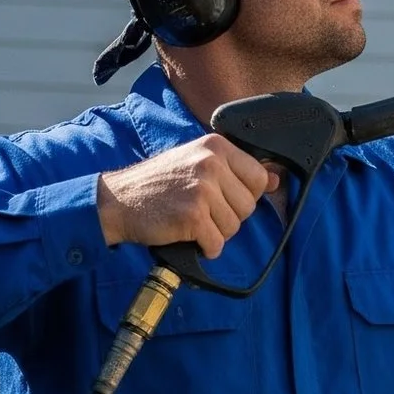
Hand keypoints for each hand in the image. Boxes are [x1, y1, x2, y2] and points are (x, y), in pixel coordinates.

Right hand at [96, 135, 277, 258]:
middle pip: (248, 206)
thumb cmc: (159, 183)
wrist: (117, 200)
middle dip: (228, 216)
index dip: (245, 194)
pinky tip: (186, 235)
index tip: (224, 198)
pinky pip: (216, 243)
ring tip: (190, 220)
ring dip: (215, 233)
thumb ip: (235, 169)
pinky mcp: (193, 215)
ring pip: (234, 227)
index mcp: (217, 146)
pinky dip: (205, 247)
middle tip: (200, 211)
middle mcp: (212, 163)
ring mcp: (203, 189)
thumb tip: (275, 180)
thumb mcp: (196, 162)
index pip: (259, 177)